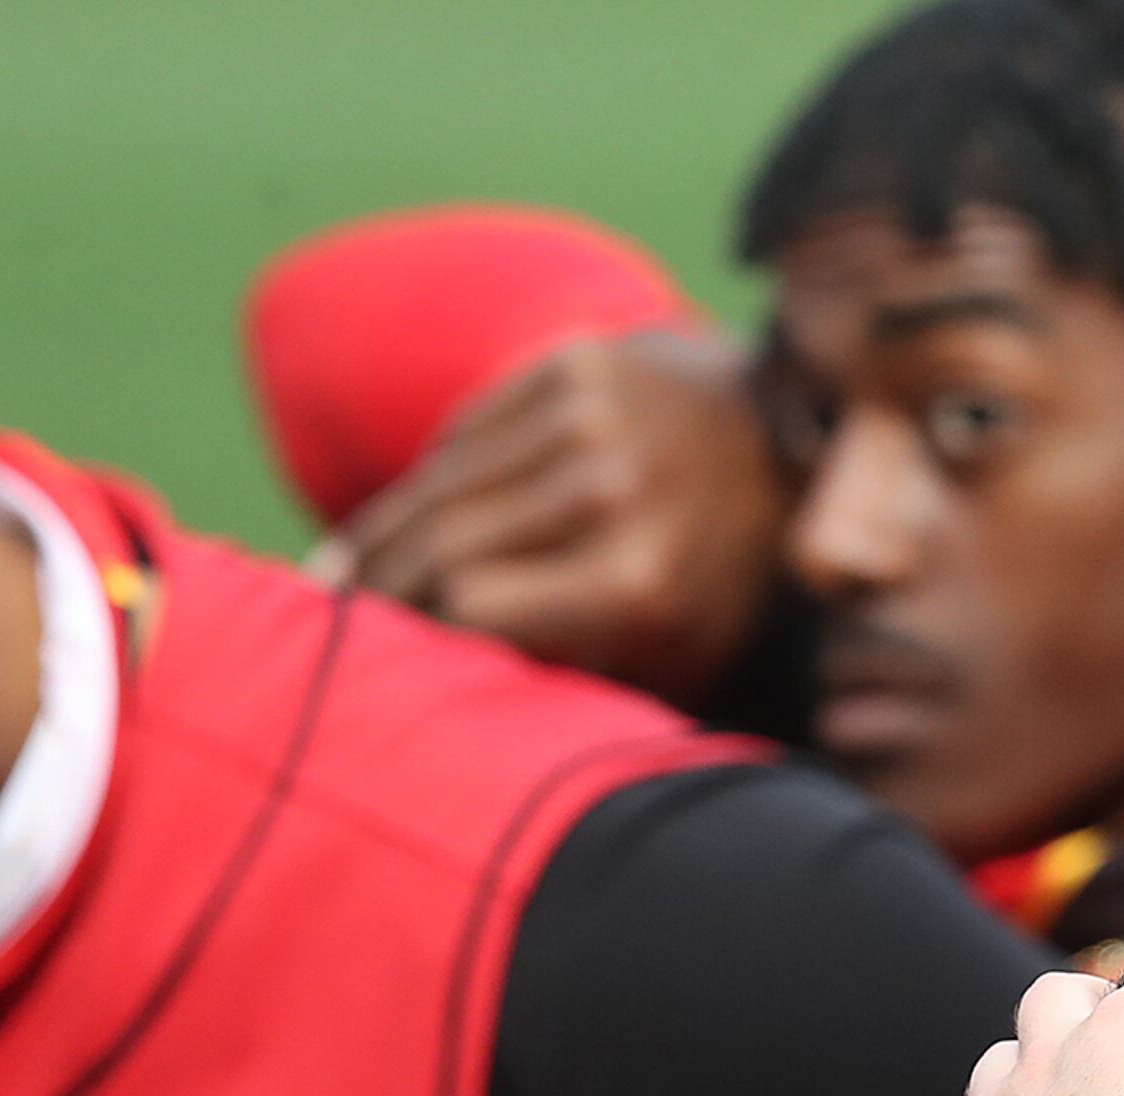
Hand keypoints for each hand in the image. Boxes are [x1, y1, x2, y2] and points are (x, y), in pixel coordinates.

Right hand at [316, 328, 784, 706]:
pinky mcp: (575, 364)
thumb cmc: (724, 584)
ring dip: (387, 530)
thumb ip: (573, 682)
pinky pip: (470, 429)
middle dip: (380, 585)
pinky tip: (405, 514)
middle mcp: (610, 488)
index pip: (469, 605)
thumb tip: (445, 705)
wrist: (794, 448)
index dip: (413, 634)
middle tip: (330, 622)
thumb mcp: (671, 663)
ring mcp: (592, 415)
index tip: (375, 666)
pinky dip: (434, 474)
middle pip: (444, 543)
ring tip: (344, 574)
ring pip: (445, 482)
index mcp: (635, 579)